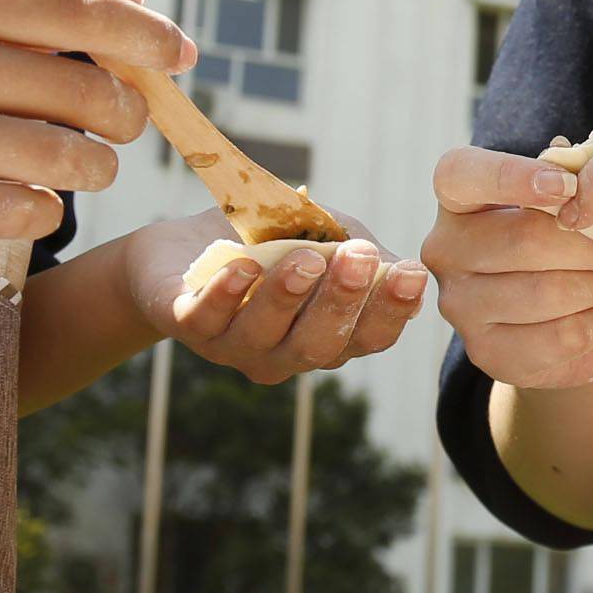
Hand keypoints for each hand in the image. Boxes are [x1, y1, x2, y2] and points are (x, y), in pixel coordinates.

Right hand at [0, 0, 181, 244]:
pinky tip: (33, 205)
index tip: (183, 58)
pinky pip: (9, 210)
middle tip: (115, 131)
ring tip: (83, 171)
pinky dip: (41, 212)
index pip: (72, 7)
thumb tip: (140, 0)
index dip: (143, 37)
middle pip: (79, 86)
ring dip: (91, 170)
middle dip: (122, 116)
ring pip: (55, 155)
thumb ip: (36, 11)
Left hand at [121, 209, 427, 387]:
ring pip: (266, 337)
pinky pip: (205, 320)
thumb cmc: (267, 244)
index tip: (410, 273)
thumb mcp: (325, 239)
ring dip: (288, 297)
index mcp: (326, 335)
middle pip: (321, 345)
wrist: (182, 247)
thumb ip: (363, 256)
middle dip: (343, 301)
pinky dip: (225, 295)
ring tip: (306, 258)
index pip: (368, 337)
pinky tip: (241, 268)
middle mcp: (284, 353)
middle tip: (360, 256)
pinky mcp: (187, 324)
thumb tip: (407, 272)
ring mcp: (234, 345)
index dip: (391, 310)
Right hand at [424, 147, 592, 391]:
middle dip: (589, 244)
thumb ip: (579, 179)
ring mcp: (457, 304)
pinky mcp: (483, 351)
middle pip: (521, 239)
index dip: (513, 176)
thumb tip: (589, 156)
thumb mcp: (576, 205)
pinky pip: (555, 338)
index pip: (461, 174)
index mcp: (457, 198)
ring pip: (543, 292)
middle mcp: (444, 249)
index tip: (568, 188)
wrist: (568, 322)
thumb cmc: (569, 245)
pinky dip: (592, 324)